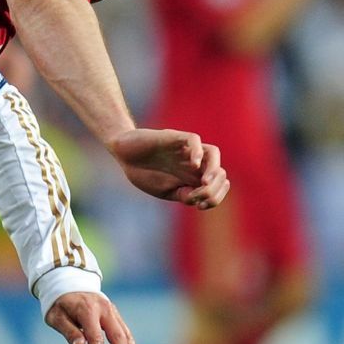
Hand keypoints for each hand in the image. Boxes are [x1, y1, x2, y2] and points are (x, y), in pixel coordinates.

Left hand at [44, 291, 139, 343]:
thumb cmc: (59, 304)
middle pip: (117, 336)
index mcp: (88, 309)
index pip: (95, 336)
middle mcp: (104, 309)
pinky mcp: (116, 316)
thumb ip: (68, 330)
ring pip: (126, 335)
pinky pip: (126, 333)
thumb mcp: (56, 316)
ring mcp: (112, 312)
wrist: (70, 283)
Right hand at [106, 127, 228, 209]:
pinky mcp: (174, 138)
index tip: (200, 206)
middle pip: (219, 172)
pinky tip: (193, 165)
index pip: (218, 185)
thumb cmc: (142, 173)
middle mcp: (193, 163)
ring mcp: (185, 150)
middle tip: (199, 196)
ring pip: (213, 154)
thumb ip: (183, 194)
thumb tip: (200, 199)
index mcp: (193, 177)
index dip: (215, 197)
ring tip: (204, 182)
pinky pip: (194, 140)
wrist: (123, 154)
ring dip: (214, 169)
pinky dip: (197, 152)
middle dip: (214, 188)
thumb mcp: (164, 191)